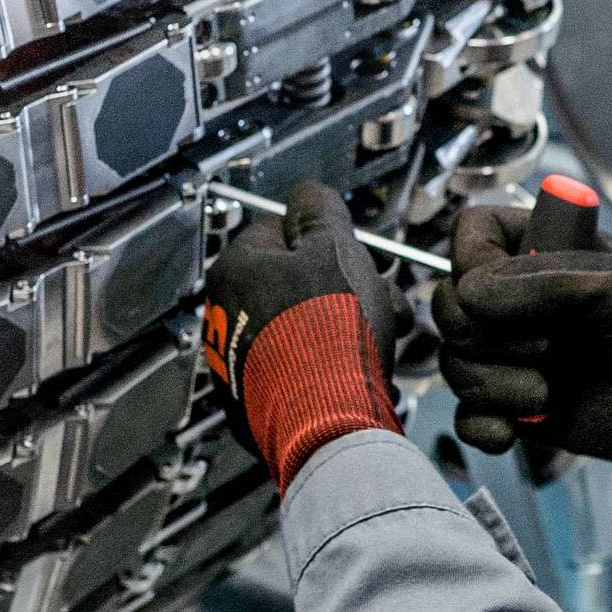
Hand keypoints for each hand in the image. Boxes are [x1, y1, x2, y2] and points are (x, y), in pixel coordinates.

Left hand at [201, 182, 404, 488]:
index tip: (355, 252)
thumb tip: (308, 193)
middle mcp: (228, 315)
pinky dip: (332, 369)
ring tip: (384, 341)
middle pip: (295, 284)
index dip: (325, 238)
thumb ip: (321, 212)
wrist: (325, 418)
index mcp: (237, 270)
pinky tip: (362, 374)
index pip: (279, 230)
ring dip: (347, 328)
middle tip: (381, 297)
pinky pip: (303, 372)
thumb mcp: (334, 248)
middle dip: (344, 287)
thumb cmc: (328, 329)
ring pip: (304, 329)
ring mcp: (239, 363)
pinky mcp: (256, 403)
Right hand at [431, 198, 611, 510]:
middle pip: (451, 306)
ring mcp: (526, 354)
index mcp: (550, 250)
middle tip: (543, 349)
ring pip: (458, 364)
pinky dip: (481, 426)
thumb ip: (546, 287)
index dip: (471, 263)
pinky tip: (515, 433)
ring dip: (492, 384)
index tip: (496, 290)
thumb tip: (470, 296)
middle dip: (483, 336)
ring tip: (548, 392)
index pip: (472, 235)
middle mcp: (530, 301)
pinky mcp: (530, 409)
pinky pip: (473, 416)